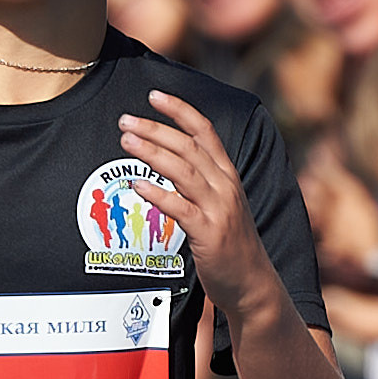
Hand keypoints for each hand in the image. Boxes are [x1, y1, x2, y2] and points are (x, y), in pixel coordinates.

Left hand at [119, 94, 274, 310]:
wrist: (251, 283)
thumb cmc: (228, 244)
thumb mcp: (219, 204)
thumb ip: (200, 181)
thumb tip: (169, 159)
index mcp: (227, 176)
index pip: (205, 132)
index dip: (181, 111)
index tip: (154, 95)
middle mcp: (225, 186)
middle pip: (189, 147)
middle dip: (156, 129)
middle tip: (126, 120)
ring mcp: (219, 209)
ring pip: (184, 172)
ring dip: (153, 153)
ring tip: (126, 141)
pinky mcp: (209, 234)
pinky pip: (180, 209)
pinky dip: (158, 194)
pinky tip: (137, 185)